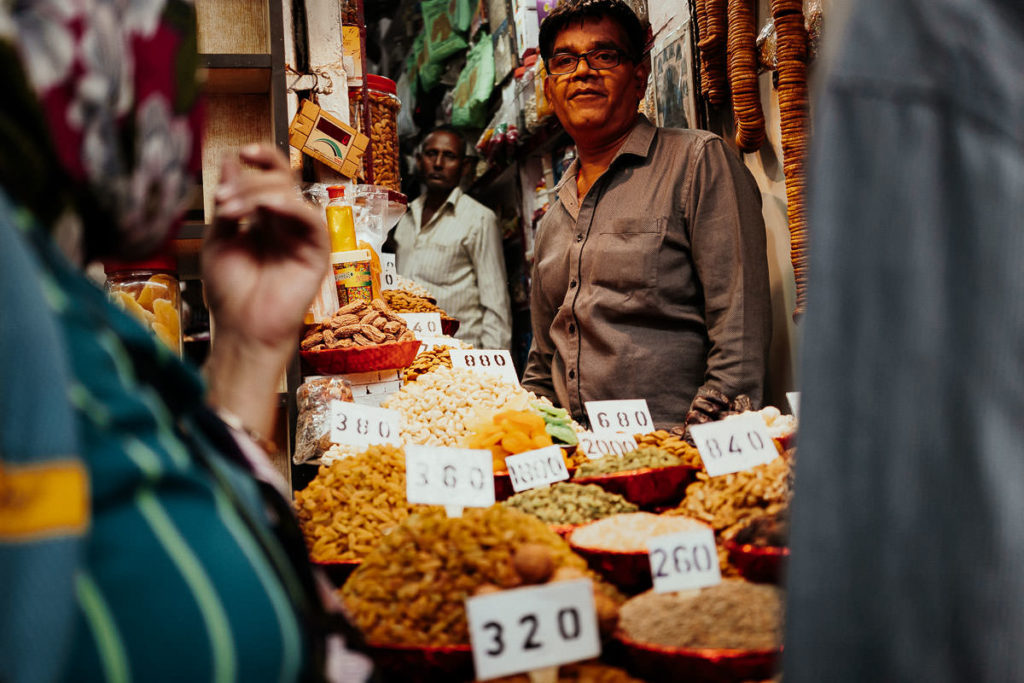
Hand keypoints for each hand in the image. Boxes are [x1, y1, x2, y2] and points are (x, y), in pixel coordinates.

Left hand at [202, 144, 327, 353]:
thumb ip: (227, 203)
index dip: (261, 158)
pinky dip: (290, 206)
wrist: (242, 329)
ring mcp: (302, 236)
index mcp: (265, 218)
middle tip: (222, 200)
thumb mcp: (218, 238)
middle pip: (280, 179)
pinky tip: (267, 208)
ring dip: (259, 192)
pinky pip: (311, 218)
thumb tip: (228, 161)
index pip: (270, 176)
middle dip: (248, 181)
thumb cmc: (231, 292)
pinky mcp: (317, 252)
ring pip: (292, 193)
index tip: (240, 153)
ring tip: (230, 210)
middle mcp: (286, 222)